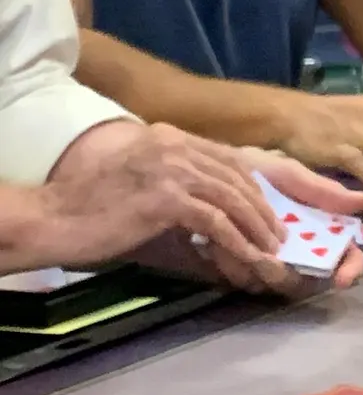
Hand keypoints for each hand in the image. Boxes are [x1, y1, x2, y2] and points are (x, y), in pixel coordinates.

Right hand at [40, 120, 283, 271]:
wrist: (54, 217)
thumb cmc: (93, 209)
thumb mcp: (144, 187)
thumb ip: (179, 192)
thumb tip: (215, 218)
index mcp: (169, 137)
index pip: (227, 157)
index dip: (252, 185)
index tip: (267, 209)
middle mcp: (175, 145)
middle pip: (235, 176)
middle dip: (260, 207)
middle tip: (276, 234)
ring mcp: (171, 169)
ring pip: (232, 198)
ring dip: (256, 227)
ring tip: (269, 249)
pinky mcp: (167, 198)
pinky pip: (215, 222)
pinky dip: (236, 242)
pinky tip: (248, 257)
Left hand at [202, 150, 362, 293]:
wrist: (211, 172)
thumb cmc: (258, 171)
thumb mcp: (291, 175)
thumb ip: (325, 191)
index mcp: (322, 230)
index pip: (347, 257)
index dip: (350, 270)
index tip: (341, 279)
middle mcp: (299, 252)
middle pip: (310, 280)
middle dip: (293, 278)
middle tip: (273, 266)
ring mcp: (269, 262)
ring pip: (274, 284)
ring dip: (258, 270)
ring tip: (238, 246)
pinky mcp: (238, 267)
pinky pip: (241, 279)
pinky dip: (232, 265)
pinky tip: (217, 245)